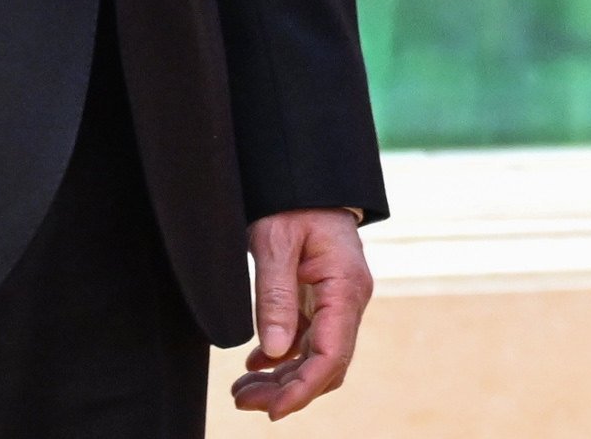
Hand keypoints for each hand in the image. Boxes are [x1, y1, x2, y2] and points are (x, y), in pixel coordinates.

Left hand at [232, 207, 368, 416]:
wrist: (307, 179)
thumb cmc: (293, 202)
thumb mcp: (275, 242)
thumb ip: (275, 295)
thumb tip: (272, 352)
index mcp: (345, 288)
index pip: (332, 356)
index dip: (303, 389)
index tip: (272, 411)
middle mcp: (349, 301)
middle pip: (326, 366)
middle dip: (287, 391)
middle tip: (241, 400)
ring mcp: (339, 303)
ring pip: (317, 359)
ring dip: (283, 380)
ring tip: (241, 392)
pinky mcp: (324, 302)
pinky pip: (309, 343)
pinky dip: (283, 361)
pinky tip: (254, 367)